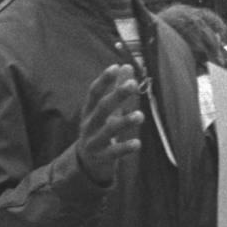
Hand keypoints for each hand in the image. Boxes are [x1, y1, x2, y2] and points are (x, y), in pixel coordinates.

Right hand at [76, 64, 144, 182]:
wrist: (87, 160)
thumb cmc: (99, 128)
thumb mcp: (105, 109)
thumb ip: (115, 88)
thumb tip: (126, 65)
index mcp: (89, 110)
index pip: (94, 93)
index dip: (104, 80)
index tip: (115, 67)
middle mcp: (89, 124)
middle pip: (102, 108)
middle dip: (116, 96)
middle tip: (132, 85)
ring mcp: (94, 141)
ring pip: (108, 130)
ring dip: (124, 122)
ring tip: (140, 116)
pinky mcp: (102, 157)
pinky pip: (114, 152)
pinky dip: (125, 148)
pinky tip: (137, 143)